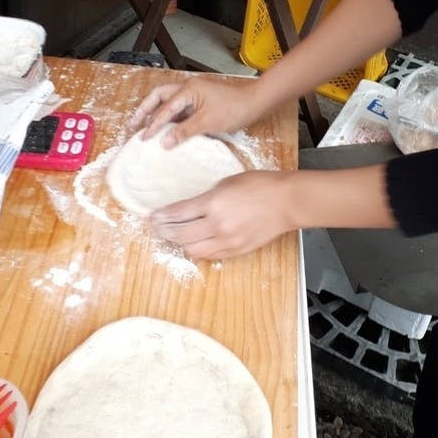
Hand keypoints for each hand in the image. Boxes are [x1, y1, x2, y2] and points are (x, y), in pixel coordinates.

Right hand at [131, 76, 262, 147]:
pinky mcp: (200, 100)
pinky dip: (169, 116)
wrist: (255, 102)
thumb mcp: (207, 122)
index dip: (153, 125)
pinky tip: (166, 128)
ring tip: (144, 126)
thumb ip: (184, 131)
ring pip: (168, 100)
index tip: (143, 139)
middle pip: (159, 96)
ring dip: (156, 112)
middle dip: (144, 110)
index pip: (164, 108)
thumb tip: (163, 142)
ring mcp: (194, 93)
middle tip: (133, 125)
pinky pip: (179, 107)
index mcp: (187, 90)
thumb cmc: (233, 109)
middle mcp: (187, 88)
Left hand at [149, 170, 295, 259]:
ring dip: (180, 244)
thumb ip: (207, 197)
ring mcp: (227, 241)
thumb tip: (191, 208)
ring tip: (173, 237)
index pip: (178, 213)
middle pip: (181, 235)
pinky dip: (199, 250)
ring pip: (193, 250)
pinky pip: (211, 255)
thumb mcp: (227, 182)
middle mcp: (217, 225)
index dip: (161, 216)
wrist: (286, 202)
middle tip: (156, 228)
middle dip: (165, 232)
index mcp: (213, 203)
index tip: (151, 216)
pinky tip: (193, 244)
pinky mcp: (237, 251)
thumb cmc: (260, 185)